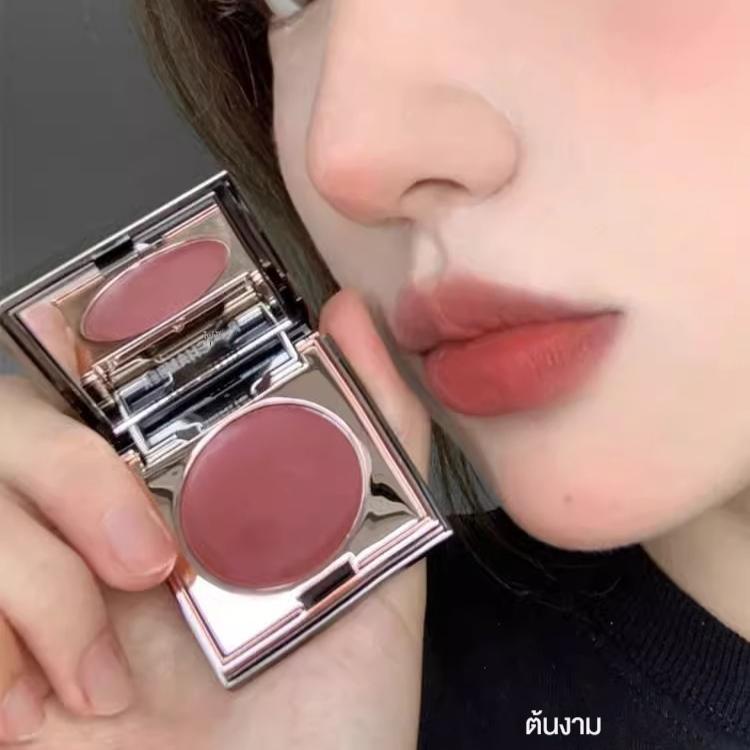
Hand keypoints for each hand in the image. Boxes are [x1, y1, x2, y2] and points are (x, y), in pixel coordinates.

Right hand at [3, 290, 431, 749]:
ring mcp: (37, 596)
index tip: (95, 357)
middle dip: (64, 474)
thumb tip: (346, 313)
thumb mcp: (377, 558)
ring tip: (109, 678)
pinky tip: (50, 713)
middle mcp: (92, 528)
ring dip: (33, 583)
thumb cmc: (339, 705)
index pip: (91, 381)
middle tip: (149, 561)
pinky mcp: (3, 666)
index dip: (78, 351)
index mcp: (173, 489)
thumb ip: (376, 429)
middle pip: (7, 425)